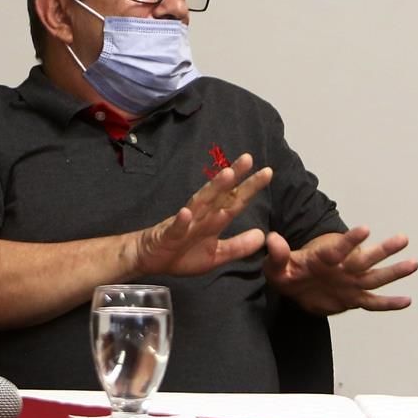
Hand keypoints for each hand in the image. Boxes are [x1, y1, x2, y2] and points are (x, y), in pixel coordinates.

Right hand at [133, 153, 272, 276]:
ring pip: (201, 203)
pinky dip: (181, 220)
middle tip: (248, 158)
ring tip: (227, 175)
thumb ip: (239, 246)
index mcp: (214, 220)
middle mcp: (201, 216)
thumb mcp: (217, 255)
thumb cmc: (183, 254)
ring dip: (213, 189)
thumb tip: (262, 235)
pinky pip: (176, 228)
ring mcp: (185, 223)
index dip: (250, 187)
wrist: (150, 259)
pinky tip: (186, 213)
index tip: (267, 172)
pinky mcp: (169, 235)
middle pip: (220, 194)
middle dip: (234, 177)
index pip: (235, 201)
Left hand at [264, 226, 417, 314]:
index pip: (338, 249)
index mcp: (324, 259)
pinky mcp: (352, 299)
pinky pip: (373, 302)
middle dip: (383, 250)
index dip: (350, 240)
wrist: (293, 287)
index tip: (365, 229)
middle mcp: (342, 269)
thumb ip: (277, 253)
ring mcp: (350, 284)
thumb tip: (272, 238)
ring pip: (374, 278)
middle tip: (403, 238)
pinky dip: (389, 303)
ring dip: (393, 272)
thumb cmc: (286, 271)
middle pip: (365, 260)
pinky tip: (407, 301)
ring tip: (413, 263)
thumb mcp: (276, 264)